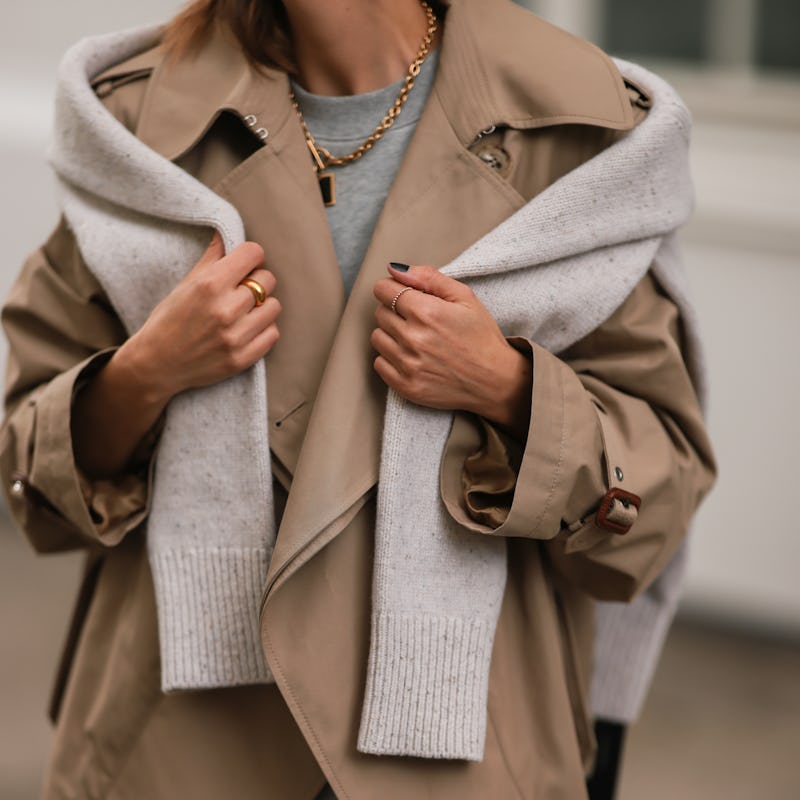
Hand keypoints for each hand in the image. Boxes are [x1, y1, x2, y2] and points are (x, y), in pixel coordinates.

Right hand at [119, 232, 280, 404]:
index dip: (249, 256)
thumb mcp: (185, 284)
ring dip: (262, 306)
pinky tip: (247, 329)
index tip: (243, 264)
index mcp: (209, 285)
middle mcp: (226, 310)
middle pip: (268, 279)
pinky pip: (273, 333)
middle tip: (241, 289)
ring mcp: (235, 337)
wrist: (155, 365)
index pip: (254, 253)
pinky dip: (263, 330)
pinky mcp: (242, 359)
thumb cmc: (168, 321)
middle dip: (256, 280)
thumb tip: (226, 233)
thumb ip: (211, 259)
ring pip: (274, 306)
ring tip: (245, 311)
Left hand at [371, 264, 531, 436]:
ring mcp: (408, 365)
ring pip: (377, 337)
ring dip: (391, 335)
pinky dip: (390, 359)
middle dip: (394, 311)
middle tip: (419, 320)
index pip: (383, 290)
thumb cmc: (482, 337)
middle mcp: (413, 338)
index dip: (393, 289)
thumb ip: (428, 278)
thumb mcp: (465, 297)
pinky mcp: (406, 386)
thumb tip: (396, 270)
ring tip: (416, 339)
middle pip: (379, 313)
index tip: (405, 296)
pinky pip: (379, 364)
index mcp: (426, 312)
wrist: (495, 381)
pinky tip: (412, 357)